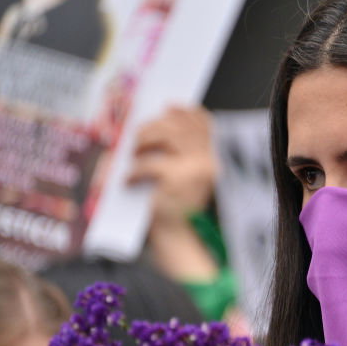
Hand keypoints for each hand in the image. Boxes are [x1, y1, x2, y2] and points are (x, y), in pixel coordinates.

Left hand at [130, 105, 219, 281]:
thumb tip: (170, 110)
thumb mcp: (190, 170)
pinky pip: (149, 164)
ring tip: (134, 154)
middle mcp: (211, 157)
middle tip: (138, 138)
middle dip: (155, 126)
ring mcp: (195, 166)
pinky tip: (127, 180)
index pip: (203, 121)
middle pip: (179, 125)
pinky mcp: (177, 178)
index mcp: (218, 154)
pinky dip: (133, 171)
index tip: (168, 108)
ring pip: (164, 136)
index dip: (184, 112)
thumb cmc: (182, 204)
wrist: (182, 237)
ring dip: (143, 142)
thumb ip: (187, 144)